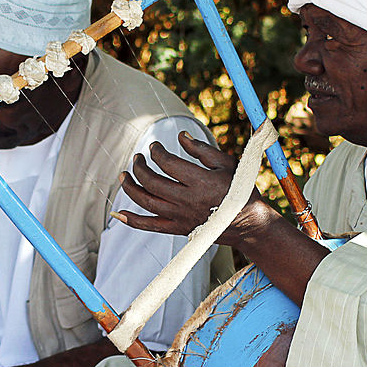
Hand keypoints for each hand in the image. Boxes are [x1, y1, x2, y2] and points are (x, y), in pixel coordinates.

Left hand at [116, 131, 270, 247]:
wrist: (248, 224)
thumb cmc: (239, 190)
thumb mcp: (226, 164)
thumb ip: (202, 150)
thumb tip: (180, 136)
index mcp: (200, 181)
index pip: (167, 163)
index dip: (156, 152)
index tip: (154, 147)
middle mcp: (187, 200)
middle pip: (152, 181)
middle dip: (140, 167)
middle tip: (137, 158)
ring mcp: (180, 216)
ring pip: (146, 201)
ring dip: (130, 187)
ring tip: (123, 175)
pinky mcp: (178, 229)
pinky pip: (149, 226)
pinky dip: (132, 220)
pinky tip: (117, 213)